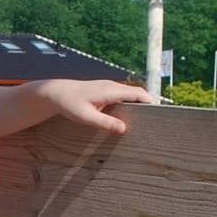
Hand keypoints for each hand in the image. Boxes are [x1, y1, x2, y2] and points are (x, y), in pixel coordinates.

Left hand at [36, 79, 156, 134]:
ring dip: (139, 105)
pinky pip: (123, 96)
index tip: (161, 115)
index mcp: (111, 90)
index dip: (151, 103)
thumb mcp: (86, 116)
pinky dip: (130, 104)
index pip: (138, 94)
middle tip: (157, 122)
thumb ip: (105, 123)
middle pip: (138, 94)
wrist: (55, 92)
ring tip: (147, 122)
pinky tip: (130, 118)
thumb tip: (124, 129)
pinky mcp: (105, 91)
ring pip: (131, 95)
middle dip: (148, 105)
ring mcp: (109, 87)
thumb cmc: (69, 104)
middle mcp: (113, 86)